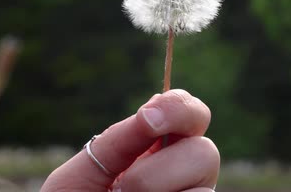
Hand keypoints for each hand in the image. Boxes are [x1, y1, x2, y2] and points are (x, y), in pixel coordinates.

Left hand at [41, 89, 219, 191]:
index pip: (190, 116)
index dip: (178, 108)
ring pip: (203, 189)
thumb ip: (116, 141)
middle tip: (123, 188)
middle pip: (207, 152)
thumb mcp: (84, 172)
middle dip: (162, 168)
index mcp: (157, 151)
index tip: (147, 118)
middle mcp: (181, 177)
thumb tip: (153, 107)